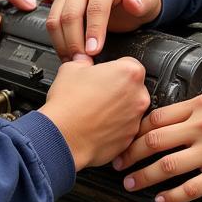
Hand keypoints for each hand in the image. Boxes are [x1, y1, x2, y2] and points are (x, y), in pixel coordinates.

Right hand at [40, 55, 150, 169]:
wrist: (62, 138)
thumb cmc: (67, 105)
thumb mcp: (71, 68)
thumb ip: (85, 62)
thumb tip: (85, 62)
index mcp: (129, 73)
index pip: (130, 64)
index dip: (114, 69)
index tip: (105, 75)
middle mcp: (138, 96)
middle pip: (133, 88)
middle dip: (118, 89)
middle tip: (98, 93)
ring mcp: (136, 120)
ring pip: (129, 109)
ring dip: (117, 108)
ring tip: (95, 111)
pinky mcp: (129, 140)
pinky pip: (124, 128)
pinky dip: (114, 126)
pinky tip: (96, 125)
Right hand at [47, 0, 161, 60]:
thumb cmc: (138, 0)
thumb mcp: (149, 0)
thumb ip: (143, 2)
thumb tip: (131, 2)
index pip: (95, 8)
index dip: (93, 32)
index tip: (94, 52)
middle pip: (71, 14)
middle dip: (75, 42)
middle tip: (83, 63)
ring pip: (56, 19)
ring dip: (63, 44)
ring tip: (75, 63)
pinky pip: (51, 22)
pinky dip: (58, 41)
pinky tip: (68, 54)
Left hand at [112, 94, 201, 201]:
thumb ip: (195, 109)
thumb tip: (166, 120)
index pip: (157, 116)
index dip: (135, 130)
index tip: (125, 139)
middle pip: (154, 140)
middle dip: (129, 154)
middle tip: (117, 163)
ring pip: (166, 165)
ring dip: (143, 177)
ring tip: (131, 184)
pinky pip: (190, 189)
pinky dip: (171, 196)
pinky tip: (161, 200)